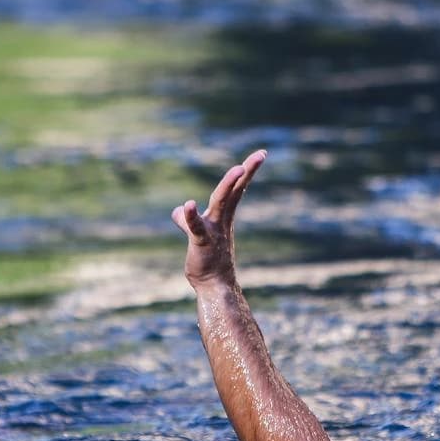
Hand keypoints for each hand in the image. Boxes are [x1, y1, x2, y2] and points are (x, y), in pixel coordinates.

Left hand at [172, 149, 266, 288]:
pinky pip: (196, 227)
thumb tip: (178, 211)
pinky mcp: (201, 242)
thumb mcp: (197, 236)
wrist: (213, 286)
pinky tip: (188, 205)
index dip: (247, 171)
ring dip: (229, 185)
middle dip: (246, 171)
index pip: (236, 189)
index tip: (261, 155)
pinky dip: (191, 216)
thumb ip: (188, 220)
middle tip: (260, 155)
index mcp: (223, 216)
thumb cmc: (207, 261)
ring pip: (221, 203)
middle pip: (234, 190)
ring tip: (238, 169)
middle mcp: (221, 219)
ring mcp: (213, 230)